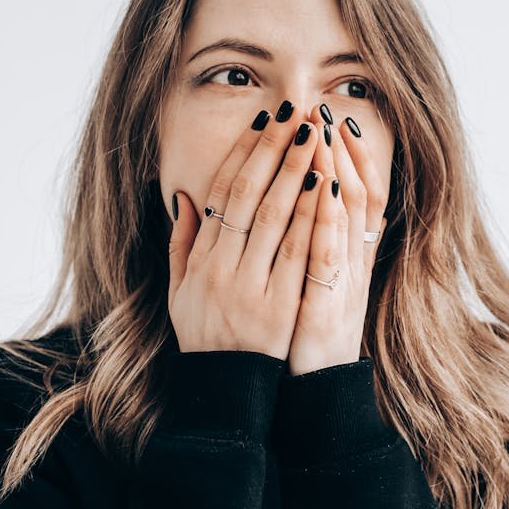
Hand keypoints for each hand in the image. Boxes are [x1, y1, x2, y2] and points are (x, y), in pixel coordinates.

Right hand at [168, 102, 327, 359]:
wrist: (225, 395)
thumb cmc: (206, 338)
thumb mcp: (180, 292)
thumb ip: (182, 244)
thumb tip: (186, 196)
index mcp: (201, 261)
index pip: (223, 195)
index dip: (243, 155)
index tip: (264, 122)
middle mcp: (223, 269)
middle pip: (250, 196)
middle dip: (275, 150)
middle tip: (295, 112)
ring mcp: (251, 288)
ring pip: (275, 218)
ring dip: (297, 171)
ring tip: (315, 134)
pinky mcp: (280, 307)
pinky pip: (299, 253)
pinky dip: (312, 217)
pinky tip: (328, 185)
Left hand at [286, 104, 386, 376]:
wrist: (315, 393)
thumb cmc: (305, 338)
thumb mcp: (309, 288)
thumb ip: (308, 248)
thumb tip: (314, 210)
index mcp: (341, 258)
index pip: (349, 196)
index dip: (344, 159)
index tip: (332, 121)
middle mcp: (349, 264)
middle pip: (352, 195)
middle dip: (337, 150)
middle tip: (326, 109)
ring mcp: (343, 283)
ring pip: (347, 215)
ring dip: (337, 170)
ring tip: (326, 130)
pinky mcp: (329, 304)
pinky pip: (330, 253)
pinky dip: (329, 218)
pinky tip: (325, 187)